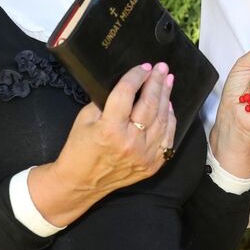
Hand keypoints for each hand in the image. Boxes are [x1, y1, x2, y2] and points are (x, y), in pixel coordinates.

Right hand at [30, 62, 178, 226]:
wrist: (80, 183)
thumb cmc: (79, 149)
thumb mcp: (85, 119)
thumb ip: (106, 102)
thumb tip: (127, 86)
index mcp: (109, 129)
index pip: (127, 93)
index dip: (136, 76)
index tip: (144, 66)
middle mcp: (131, 142)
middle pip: (149, 104)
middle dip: (157, 82)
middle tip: (162, 68)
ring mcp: (145, 155)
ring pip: (162, 119)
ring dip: (166, 97)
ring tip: (168, 81)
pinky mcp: (153, 164)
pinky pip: (168, 138)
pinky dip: (170, 120)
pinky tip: (169, 105)